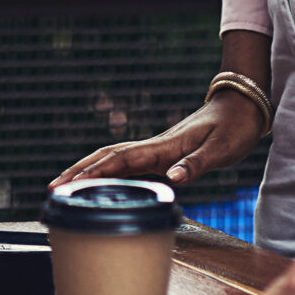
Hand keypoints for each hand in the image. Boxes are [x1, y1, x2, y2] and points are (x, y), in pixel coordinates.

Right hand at [51, 88, 266, 196]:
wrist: (243, 105)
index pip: (120, 159)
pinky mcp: (164, 154)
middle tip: (52, 189)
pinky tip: (102, 185)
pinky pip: (129, 164)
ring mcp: (157, 149)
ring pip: (114, 160)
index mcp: (165, 146)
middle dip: (78, 172)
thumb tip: (172, 181)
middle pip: (108, 157)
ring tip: (65, 188)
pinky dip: (109, 173)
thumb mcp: (221, 150)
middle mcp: (155, 146)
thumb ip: (196, 165)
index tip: (68, 186)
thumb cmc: (233, 128)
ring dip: (89, 171)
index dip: (93, 173)